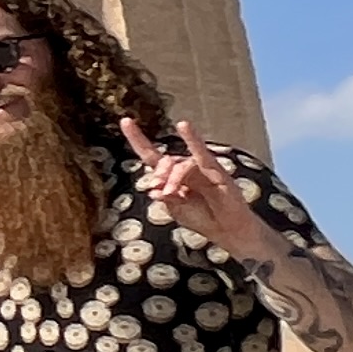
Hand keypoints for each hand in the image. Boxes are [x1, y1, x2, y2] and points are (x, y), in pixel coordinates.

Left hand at [118, 113, 264, 260]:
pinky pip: (202, 153)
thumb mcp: (177, 210)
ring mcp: (201, 168)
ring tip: (171, 193)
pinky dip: (192, 139)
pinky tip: (183, 126)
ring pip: (181, 164)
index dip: (138, 139)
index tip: (125, 120)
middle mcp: (185, 168)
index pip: (151, 155)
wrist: (227, 230)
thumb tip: (153, 189)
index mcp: (171, 176)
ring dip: (173, 178)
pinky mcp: (216, 171)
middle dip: (159, 173)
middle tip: (159, 189)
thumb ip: (166, 199)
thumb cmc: (202, 218)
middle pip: (166, 161)